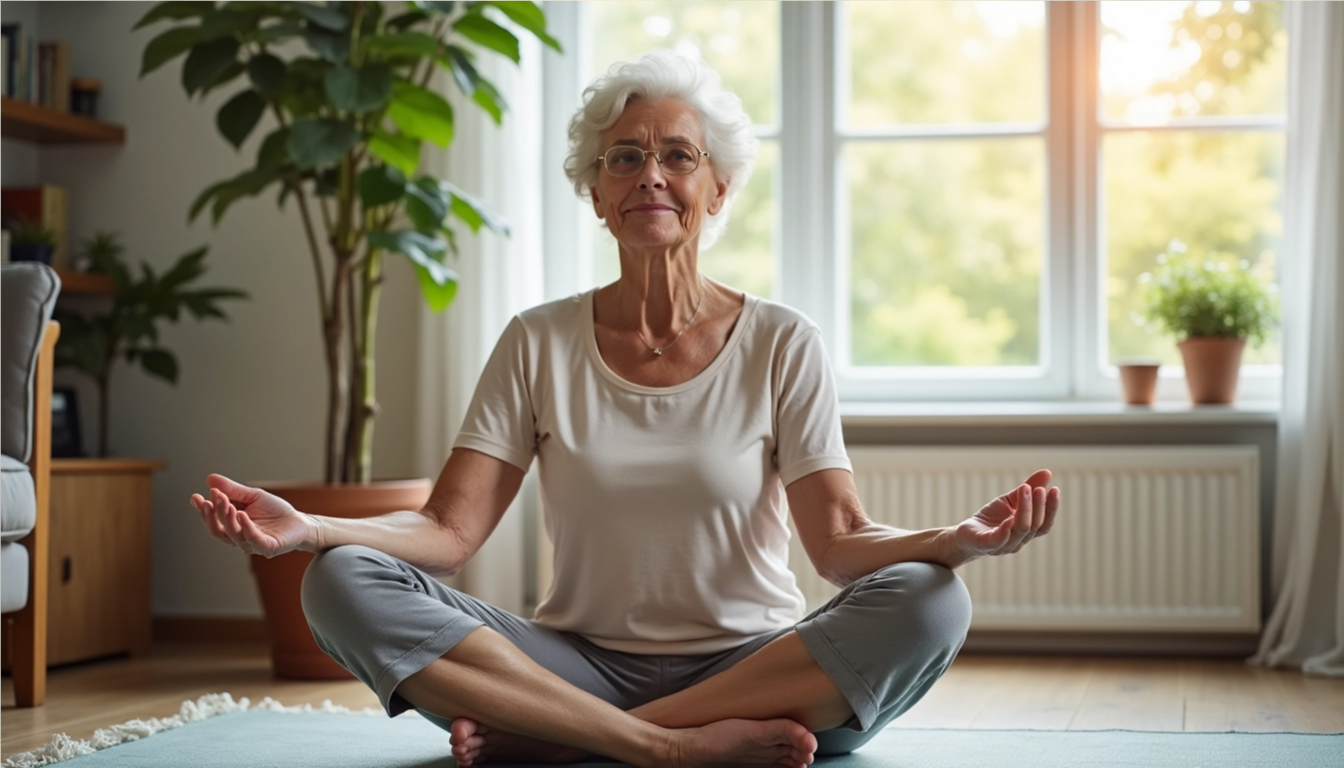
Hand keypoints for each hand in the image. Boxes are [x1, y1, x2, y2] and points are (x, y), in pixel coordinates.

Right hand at [189, 474, 316, 557]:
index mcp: (232, 528)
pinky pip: (254, 539)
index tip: (195, 497)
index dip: (203, 511)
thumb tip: (210, 479)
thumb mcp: (252, 496)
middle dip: (213, 514)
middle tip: (210, 498)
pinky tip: (242, 514)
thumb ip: (232, 490)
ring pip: (234, 534)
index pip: (213, 521)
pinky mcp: (268, 547)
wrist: (299, 522)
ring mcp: (253, 544)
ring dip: (227, 517)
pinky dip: (246, 527)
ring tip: (224, 501)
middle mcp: (239, 538)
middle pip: (219, 530)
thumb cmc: (274, 511)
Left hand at [947, 468, 1060, 565]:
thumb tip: (1048, 472)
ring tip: (1025, 489)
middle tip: (1039, 488)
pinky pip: (998, 539)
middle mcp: (1018, 541)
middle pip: (1034, 526)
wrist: (965, 534)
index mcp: (1026, 532)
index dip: (1051, 508)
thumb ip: (1027, 489)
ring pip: (1020, 530)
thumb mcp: (1010, 500)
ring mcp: (1003, 545)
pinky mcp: (985, 545)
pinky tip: (1009, 517)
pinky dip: (1005, 530)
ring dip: (1025, 510)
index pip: (1044, 524)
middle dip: (1039, 506)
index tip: (1055, 489)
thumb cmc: (991, 518)